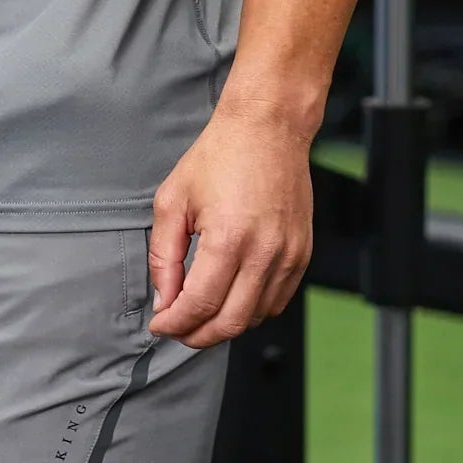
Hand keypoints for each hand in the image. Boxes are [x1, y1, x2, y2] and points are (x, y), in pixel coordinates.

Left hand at [146, 97, 313, 347]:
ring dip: (224, 326)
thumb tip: (164, 298)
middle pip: (230, 322)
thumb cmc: (220, 155)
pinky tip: (231, 298)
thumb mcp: (173, 199)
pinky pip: (278, 301)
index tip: (160, 323)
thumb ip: (164, 255)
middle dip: (197, 335)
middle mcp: (264, 253)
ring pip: (256, 317)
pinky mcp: (302, 254)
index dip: (175, 323)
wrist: (268, 128)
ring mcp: (289, 256)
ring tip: (200, 314)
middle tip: (176, 328)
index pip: (200, 305)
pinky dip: (252, 310)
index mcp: (229, 239)